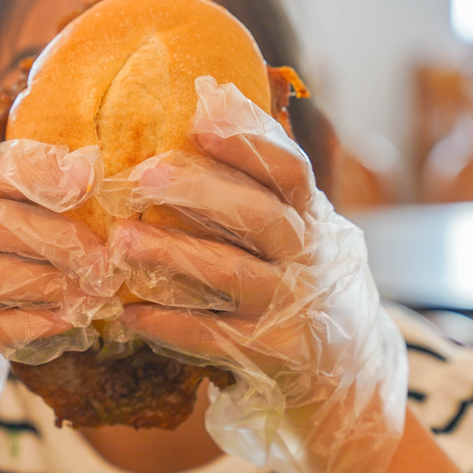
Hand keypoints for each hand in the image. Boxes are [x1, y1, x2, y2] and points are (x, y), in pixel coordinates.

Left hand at [99, 76, 407, 472]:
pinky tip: (130, 312)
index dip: (248, 143)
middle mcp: (308, 258)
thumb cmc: (305, 282)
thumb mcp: (303, 229)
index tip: (198, 121)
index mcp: (311, 218)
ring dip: (173, 255)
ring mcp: (293, 308)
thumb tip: (214, 98)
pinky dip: (170, 325)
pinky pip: (214, 336)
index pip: (289, 170)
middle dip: (200, 192)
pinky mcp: (273, 355)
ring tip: (123, 240)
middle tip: (142, 177)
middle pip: (258, 215)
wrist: (349, 374)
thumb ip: (265, 179)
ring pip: (232, 273)